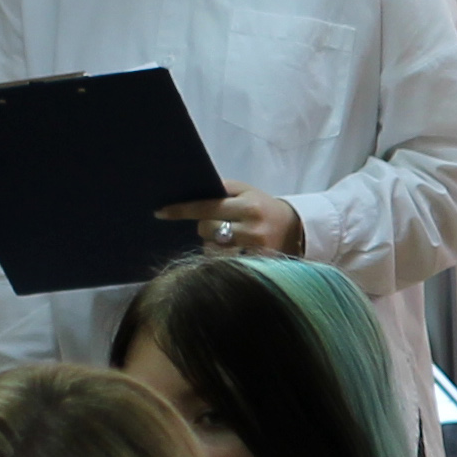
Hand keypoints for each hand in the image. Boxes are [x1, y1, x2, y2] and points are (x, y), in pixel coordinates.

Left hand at [155, 184, 304, 257]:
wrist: (296, 229)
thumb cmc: (263, 207)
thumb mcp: (246, 191)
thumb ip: (221, 189)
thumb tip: (188, 191)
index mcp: (248, 206)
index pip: (207, 208)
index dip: (181, 210)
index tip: (159, 212)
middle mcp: (253, 229)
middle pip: (207, 230)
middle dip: (204, 226)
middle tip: (215, 224)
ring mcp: (256, 251)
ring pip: (213, 249)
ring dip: (212, 243)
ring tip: (226, 239)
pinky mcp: (258, 267)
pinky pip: (225, 264)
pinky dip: (222, 257)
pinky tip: (230, 252)